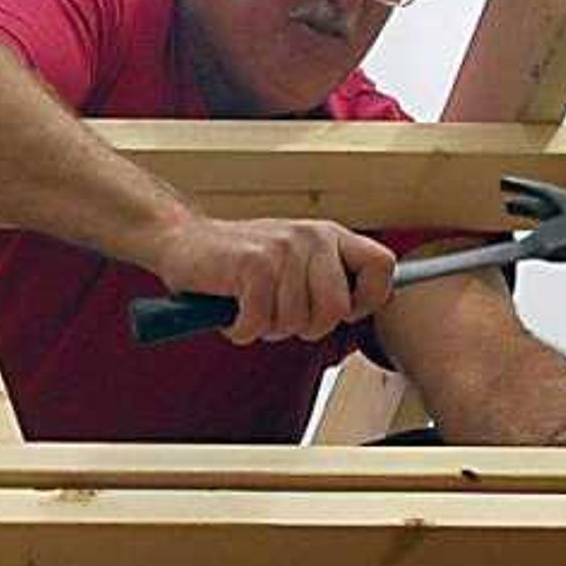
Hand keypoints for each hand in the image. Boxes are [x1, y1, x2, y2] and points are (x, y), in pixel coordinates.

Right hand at [153, 217, 396, 344]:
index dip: (368, 299)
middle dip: (307, 327)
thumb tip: (358, 311)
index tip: (343, 312)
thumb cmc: (240, 263)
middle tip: (281, 317)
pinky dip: (242, 329)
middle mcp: (311, 237)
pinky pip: (261, 322)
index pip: (382, 265)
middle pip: (336, 309)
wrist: (183, 242)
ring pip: (296, 321)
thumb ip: (328, 280)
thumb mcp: (295, 263)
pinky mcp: (252, 265)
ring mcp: (282, 249)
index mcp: (329, 236)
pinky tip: (233, 313)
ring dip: (268, 328)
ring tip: (252, 308)